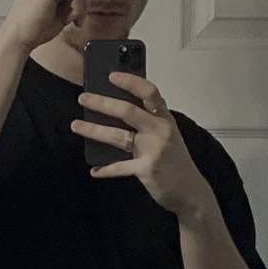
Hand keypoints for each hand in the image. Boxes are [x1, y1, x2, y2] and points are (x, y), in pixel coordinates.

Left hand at [72, 70, 213, 217]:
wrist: (190, 192)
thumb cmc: (175, 162)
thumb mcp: (167, 136)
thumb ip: (149, 123)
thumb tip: (118, 110)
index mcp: (165, 119)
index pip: (149, 93)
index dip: (130, 82)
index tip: (111, 76)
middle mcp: (160, 130)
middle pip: (128, 111)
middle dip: (102, 103)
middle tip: (83, 98)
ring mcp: (153, 150)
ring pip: (118, 136)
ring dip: (94, 130)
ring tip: (76, 126)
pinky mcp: (146, 169)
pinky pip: (119, 168)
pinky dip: (105, 170)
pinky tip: (95, 170)